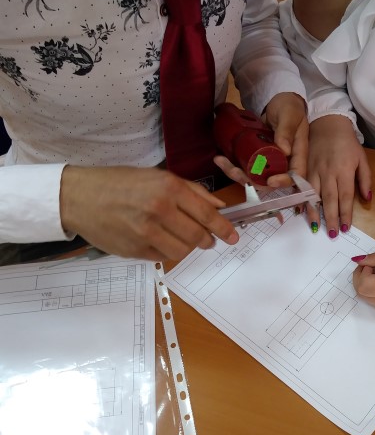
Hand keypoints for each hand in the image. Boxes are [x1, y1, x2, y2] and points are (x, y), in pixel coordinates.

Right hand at [60, 165, 238, 260]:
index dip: (224, 228)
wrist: (80, 197)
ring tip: (178, 236)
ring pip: (183, 251)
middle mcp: (159, 210)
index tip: (233, 237)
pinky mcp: (135, 251)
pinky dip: (166, 251)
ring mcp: (146, 233)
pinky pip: (163, 257)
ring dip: (187, 246)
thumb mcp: (157, 176)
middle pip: (198, 236)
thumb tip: (219, 206)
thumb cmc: (119, 183)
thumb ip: (191, 191)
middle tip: (207, 239)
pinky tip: (158, 239)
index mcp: (168, 188)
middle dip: (207, 240)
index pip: (206, 214)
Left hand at [214, 93, 307, 190]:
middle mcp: (283, 162)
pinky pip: (246, 167)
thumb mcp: (289, 114)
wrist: (278, 103)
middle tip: (233, 170)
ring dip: (236, 174)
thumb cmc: (289, 107)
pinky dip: (232, 165)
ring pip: (254, 176)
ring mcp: (269, 161)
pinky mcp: (257, 157)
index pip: (295, 175)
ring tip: (220, 161)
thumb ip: (287, 130)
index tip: (270, 181)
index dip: (283, 182)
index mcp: (297, 154)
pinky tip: (220, 158)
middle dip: (250, 180)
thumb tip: (284, 151)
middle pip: (270, 181)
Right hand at [307, 115, 370, 235]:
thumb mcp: (362, 157)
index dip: (346, 213)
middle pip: (330, 199)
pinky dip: (301, 200)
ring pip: (314, 195)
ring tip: (315, 227)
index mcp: (344, 170)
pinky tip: (300, 211)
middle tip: (332, 234)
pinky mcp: (305, 168)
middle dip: (331, 218)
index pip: (346, 196)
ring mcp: (315, 170)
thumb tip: (368, 198)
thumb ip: (365, 178)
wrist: (328, 124)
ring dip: (314, 212)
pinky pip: (302, 187)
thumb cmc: (347, 142)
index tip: (346, 228)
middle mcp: (329, 172)